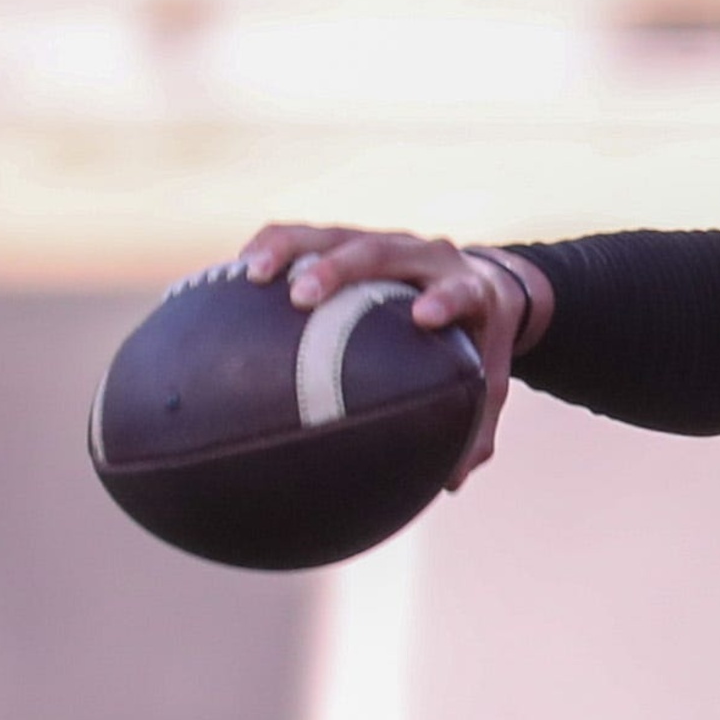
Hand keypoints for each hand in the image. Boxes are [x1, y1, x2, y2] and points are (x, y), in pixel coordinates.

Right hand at [237, 222, 541, 485]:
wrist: (479, 284)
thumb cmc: (477, 344)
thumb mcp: (486, 383)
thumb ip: (475, 429)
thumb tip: (451, 483)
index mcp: (468, 288)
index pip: (460, 291)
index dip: (445, 299)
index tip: (422, 317)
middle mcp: (424, 255)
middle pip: (382, 250)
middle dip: (342, 268)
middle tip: (304, 296)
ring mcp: (382, 241)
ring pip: (333, 235)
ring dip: (291, 251)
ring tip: (252, 275)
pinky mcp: (348, 237)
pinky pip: (301, 235)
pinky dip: (268, 249)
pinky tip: (233, 276)